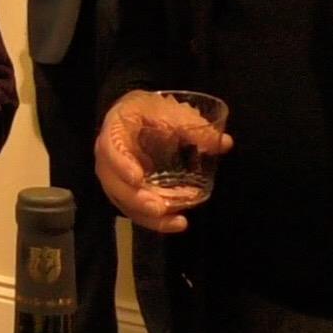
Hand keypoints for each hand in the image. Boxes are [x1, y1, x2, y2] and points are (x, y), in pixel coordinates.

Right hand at [95, 90, 234, 233]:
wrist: (136, 118)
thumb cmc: (149, 111)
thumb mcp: (167, 109)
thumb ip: (192, 124)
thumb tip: (223, 143)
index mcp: (114, 132)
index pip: (109, 149)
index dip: (120, 164)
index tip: (137, 178)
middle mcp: (108, 158)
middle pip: (113, 183)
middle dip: (136, 199)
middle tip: (159, 209)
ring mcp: (116, 178)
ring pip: (124, 202)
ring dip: (147, 217)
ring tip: (176, 221)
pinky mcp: (127, 192)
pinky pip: (135, 210)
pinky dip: (154, 221)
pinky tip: (176, 223)